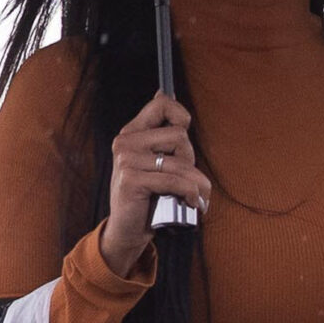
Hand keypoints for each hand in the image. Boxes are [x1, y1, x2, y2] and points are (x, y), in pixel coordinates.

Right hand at [100, 94, 210, 275]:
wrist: (127, 230)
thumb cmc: (146, 196)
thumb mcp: (150, 160)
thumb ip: (157, 133)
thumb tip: (165, 92)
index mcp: (131, 133)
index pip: (161, 104)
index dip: (180, 114)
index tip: (186, 131)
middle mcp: (125, 143)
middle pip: (179, 135)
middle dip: (191, 160)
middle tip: (187, 179)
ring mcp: (126, 161)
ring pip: (181, 162)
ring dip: (198, 183)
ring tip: (198, 196)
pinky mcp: (132, 181)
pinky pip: (175, 181)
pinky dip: (190, 193)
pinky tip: (193, 203)